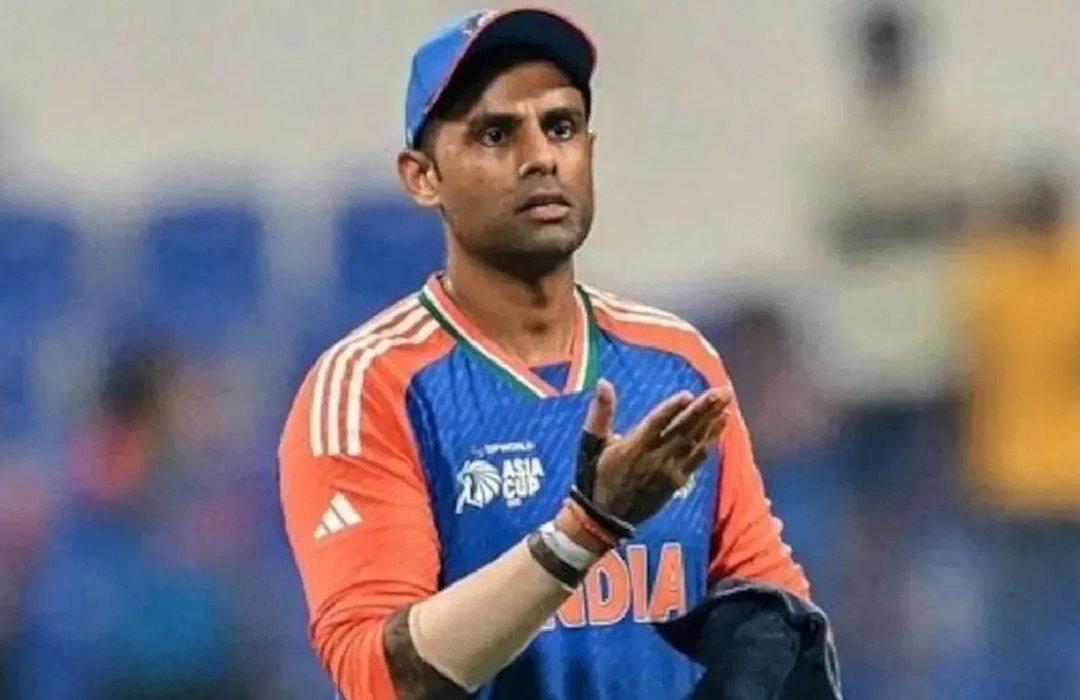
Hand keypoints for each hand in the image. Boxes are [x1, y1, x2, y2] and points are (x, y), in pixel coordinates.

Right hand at [578, 379, 732, 525]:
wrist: (607, 517)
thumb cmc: (599, 475)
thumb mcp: (593, 444)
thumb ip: (600, 413)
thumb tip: (603, 382)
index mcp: (633, 447)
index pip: (656, 424)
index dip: (671, 409)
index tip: (688, 395)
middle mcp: (654, 458)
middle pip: (682, 430)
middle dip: (704, 410)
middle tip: (722, 392)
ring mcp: (668, 471)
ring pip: (694, 443)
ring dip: (712, 422)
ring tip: (726, 402)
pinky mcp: (677, 482)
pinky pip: (697, 459)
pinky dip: (710, 441)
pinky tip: (720, 425)